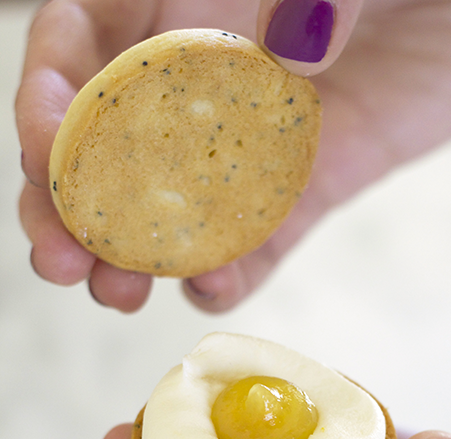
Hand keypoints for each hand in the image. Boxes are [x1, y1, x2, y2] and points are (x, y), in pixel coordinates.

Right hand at [17, 0, 450, 311]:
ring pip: (174, 200)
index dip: (50, 107)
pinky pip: (263, 234)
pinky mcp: (314, 179)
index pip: (83, 46)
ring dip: (136, 253)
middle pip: (111, 140)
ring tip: (118, 292)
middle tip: (62, 261)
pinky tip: (209, 289)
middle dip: (73, 204)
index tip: (48, 161)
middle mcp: (209, 65)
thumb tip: (242, 56)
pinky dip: (232, 268)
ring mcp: (259, 129)